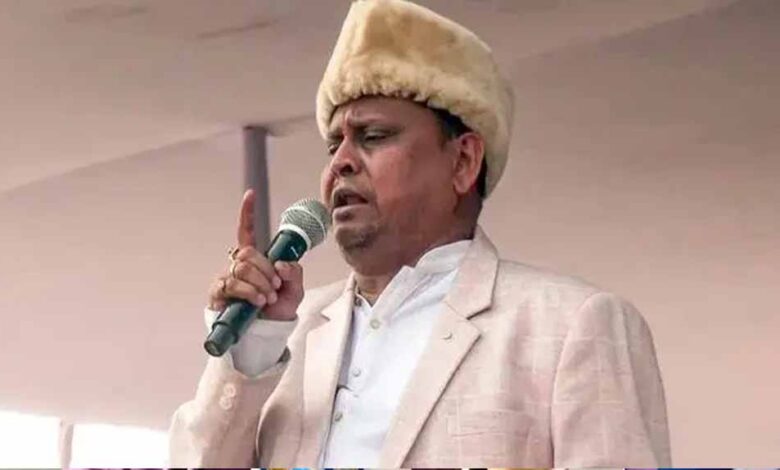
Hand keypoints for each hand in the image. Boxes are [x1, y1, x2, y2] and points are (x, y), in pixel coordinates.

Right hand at [207, 189, 302, 320]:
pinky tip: (256, 302)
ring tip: (267, 298)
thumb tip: (280, 265)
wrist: (265, 333)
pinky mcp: (218, 293)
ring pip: (242, 268)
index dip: (248, 213)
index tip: (250, 195)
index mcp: (255, 259)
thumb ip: (294, 274)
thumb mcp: (294, 290)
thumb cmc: (277, 309)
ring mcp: (226, 278)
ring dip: (259, 283)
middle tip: (274, 287)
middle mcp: (237, 265)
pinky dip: (249, 293)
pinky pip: (232, 284)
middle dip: (265, 270)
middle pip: (248, 253)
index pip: (247, 231)